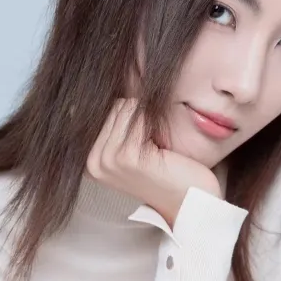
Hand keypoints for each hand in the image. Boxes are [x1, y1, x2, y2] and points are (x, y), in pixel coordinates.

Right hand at [86, 98, 221, 227]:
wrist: (190, 200)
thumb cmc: (168, 169)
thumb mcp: (136, 145)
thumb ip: (120, 123)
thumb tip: (117, 80)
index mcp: (91, 158)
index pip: (107, 108)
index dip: (132, 112)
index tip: (146, 133)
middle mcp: (94, 161)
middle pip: (116, 105)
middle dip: (140, 114)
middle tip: (154, 141)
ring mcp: (109, 159)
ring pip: (127, 107)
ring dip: (149, 117)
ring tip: (157, 144)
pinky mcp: (127, 156)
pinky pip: (139, 116)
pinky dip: (155, 121)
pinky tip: (162, 145)